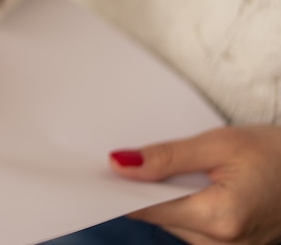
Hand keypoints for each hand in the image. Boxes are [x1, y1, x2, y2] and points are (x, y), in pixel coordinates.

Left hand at [110, 125, 280, 244]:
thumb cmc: (276, 154)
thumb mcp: (220, 143)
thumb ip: (167, 157)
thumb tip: (120, 164)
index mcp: (219, 218)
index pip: (147, 208)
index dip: (122, 188)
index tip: (105, 169)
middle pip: (158, 216)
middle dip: (147, 188)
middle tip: (150, 157)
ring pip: (172, 222)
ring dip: (167, 196)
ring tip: (186, 169)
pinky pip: (189, 227)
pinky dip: (183, 204)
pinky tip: (194, 184)